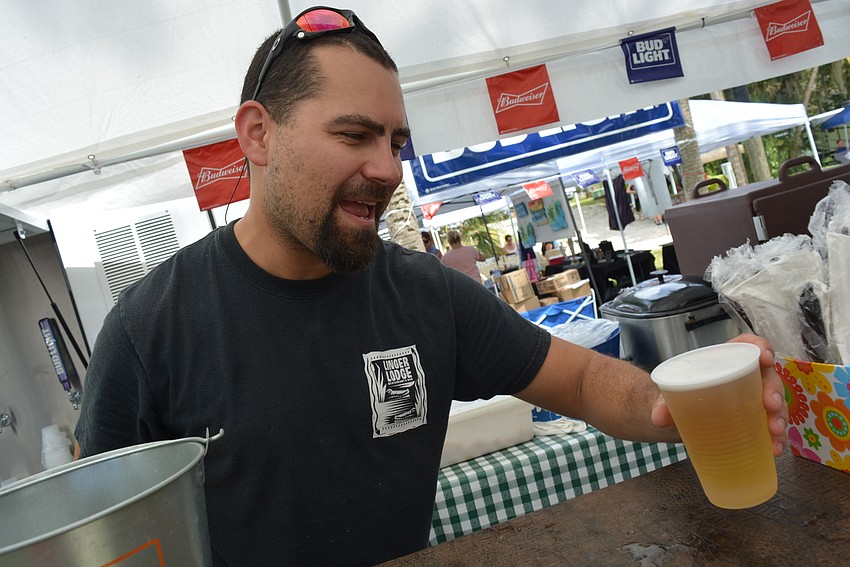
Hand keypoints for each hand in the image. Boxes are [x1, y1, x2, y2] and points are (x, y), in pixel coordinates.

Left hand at [651, 334, 788, 455]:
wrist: (677, 419)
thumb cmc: (678, 397)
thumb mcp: (669, 396)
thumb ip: (663, 403)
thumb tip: (658, 417)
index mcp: (723, 361)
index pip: (745, 345)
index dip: (760, 346)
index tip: (766, 357)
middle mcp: (743, 377)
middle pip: (766, 376)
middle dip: (774, 390)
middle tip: (770, 406)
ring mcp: (751, 399)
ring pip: (774, 402)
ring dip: (779, 417)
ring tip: (774, 434)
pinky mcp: (754, 420)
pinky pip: (771, 425)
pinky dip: (775, 438)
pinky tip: (774, 449)